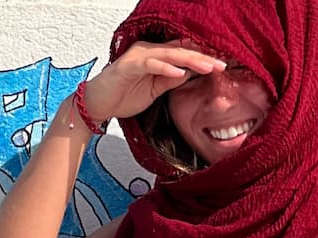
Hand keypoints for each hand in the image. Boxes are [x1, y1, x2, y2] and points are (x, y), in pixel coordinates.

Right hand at [82, 40, 225, 122]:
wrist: (95, 106)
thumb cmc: (121, 97)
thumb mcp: (154, 91)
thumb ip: (170, 80)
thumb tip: (190, 73)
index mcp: (155, 56)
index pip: (183, 53)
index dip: (202, 58)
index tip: (221, 66)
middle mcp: (147, 51)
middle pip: (181, 51)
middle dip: (203, 58)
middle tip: (222, 65)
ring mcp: (138, 57)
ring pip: (170, 54)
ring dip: (190, 60)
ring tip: (208, 67)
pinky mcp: (128, 66)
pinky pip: (151, 64)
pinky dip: (166, 68)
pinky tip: (180, 73)